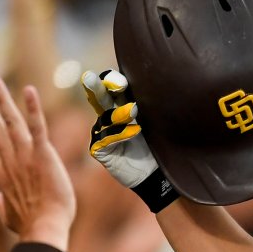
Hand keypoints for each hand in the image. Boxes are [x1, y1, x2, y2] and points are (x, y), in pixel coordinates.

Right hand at [0, 78, 75, 250]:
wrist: (45, 229)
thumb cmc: (30, 226)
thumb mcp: (7, 214)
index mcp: (2, 175)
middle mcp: (10, 162)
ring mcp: (25, 157)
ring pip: (11, 122)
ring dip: (2, 100)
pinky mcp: (43, 155)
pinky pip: (38, 127)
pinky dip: (33, 108)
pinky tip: (29, 90)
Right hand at [81, 69, 179, 212]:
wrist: (157, 173)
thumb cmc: (159, 145)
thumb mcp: (157, 121)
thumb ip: (152, 104)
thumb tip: (163, 81)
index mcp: (121, 104)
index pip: (112, 87)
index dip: (113, 81)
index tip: (121, 82)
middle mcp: (108, 116)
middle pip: (100, 98)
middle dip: (96, 87)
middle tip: (89, 78)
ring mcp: (102, 133)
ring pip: (105, 118)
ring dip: (119, 114)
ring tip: (134, 110)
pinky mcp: (99, 149)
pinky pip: (105, 139)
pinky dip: (119, 134)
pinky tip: (134, 132)